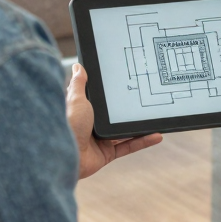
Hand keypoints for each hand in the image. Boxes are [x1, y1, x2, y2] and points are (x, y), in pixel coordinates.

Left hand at [67, 64, 161, 178]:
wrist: (64, 154)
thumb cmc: (68, 125)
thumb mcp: (76, 99)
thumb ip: (79, 84)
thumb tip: (77, 66)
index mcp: (84, 111)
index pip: (100, 101)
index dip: (112, 95)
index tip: (128, 87)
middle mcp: (92, 126)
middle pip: (115, 117)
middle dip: (130, 111)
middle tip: (147, 101)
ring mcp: (99, 141)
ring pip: (125, 133)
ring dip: (141, 127)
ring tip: (156, 119)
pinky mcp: (106, 154)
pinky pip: (128, 147)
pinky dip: (142, 142)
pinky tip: (156, 136)